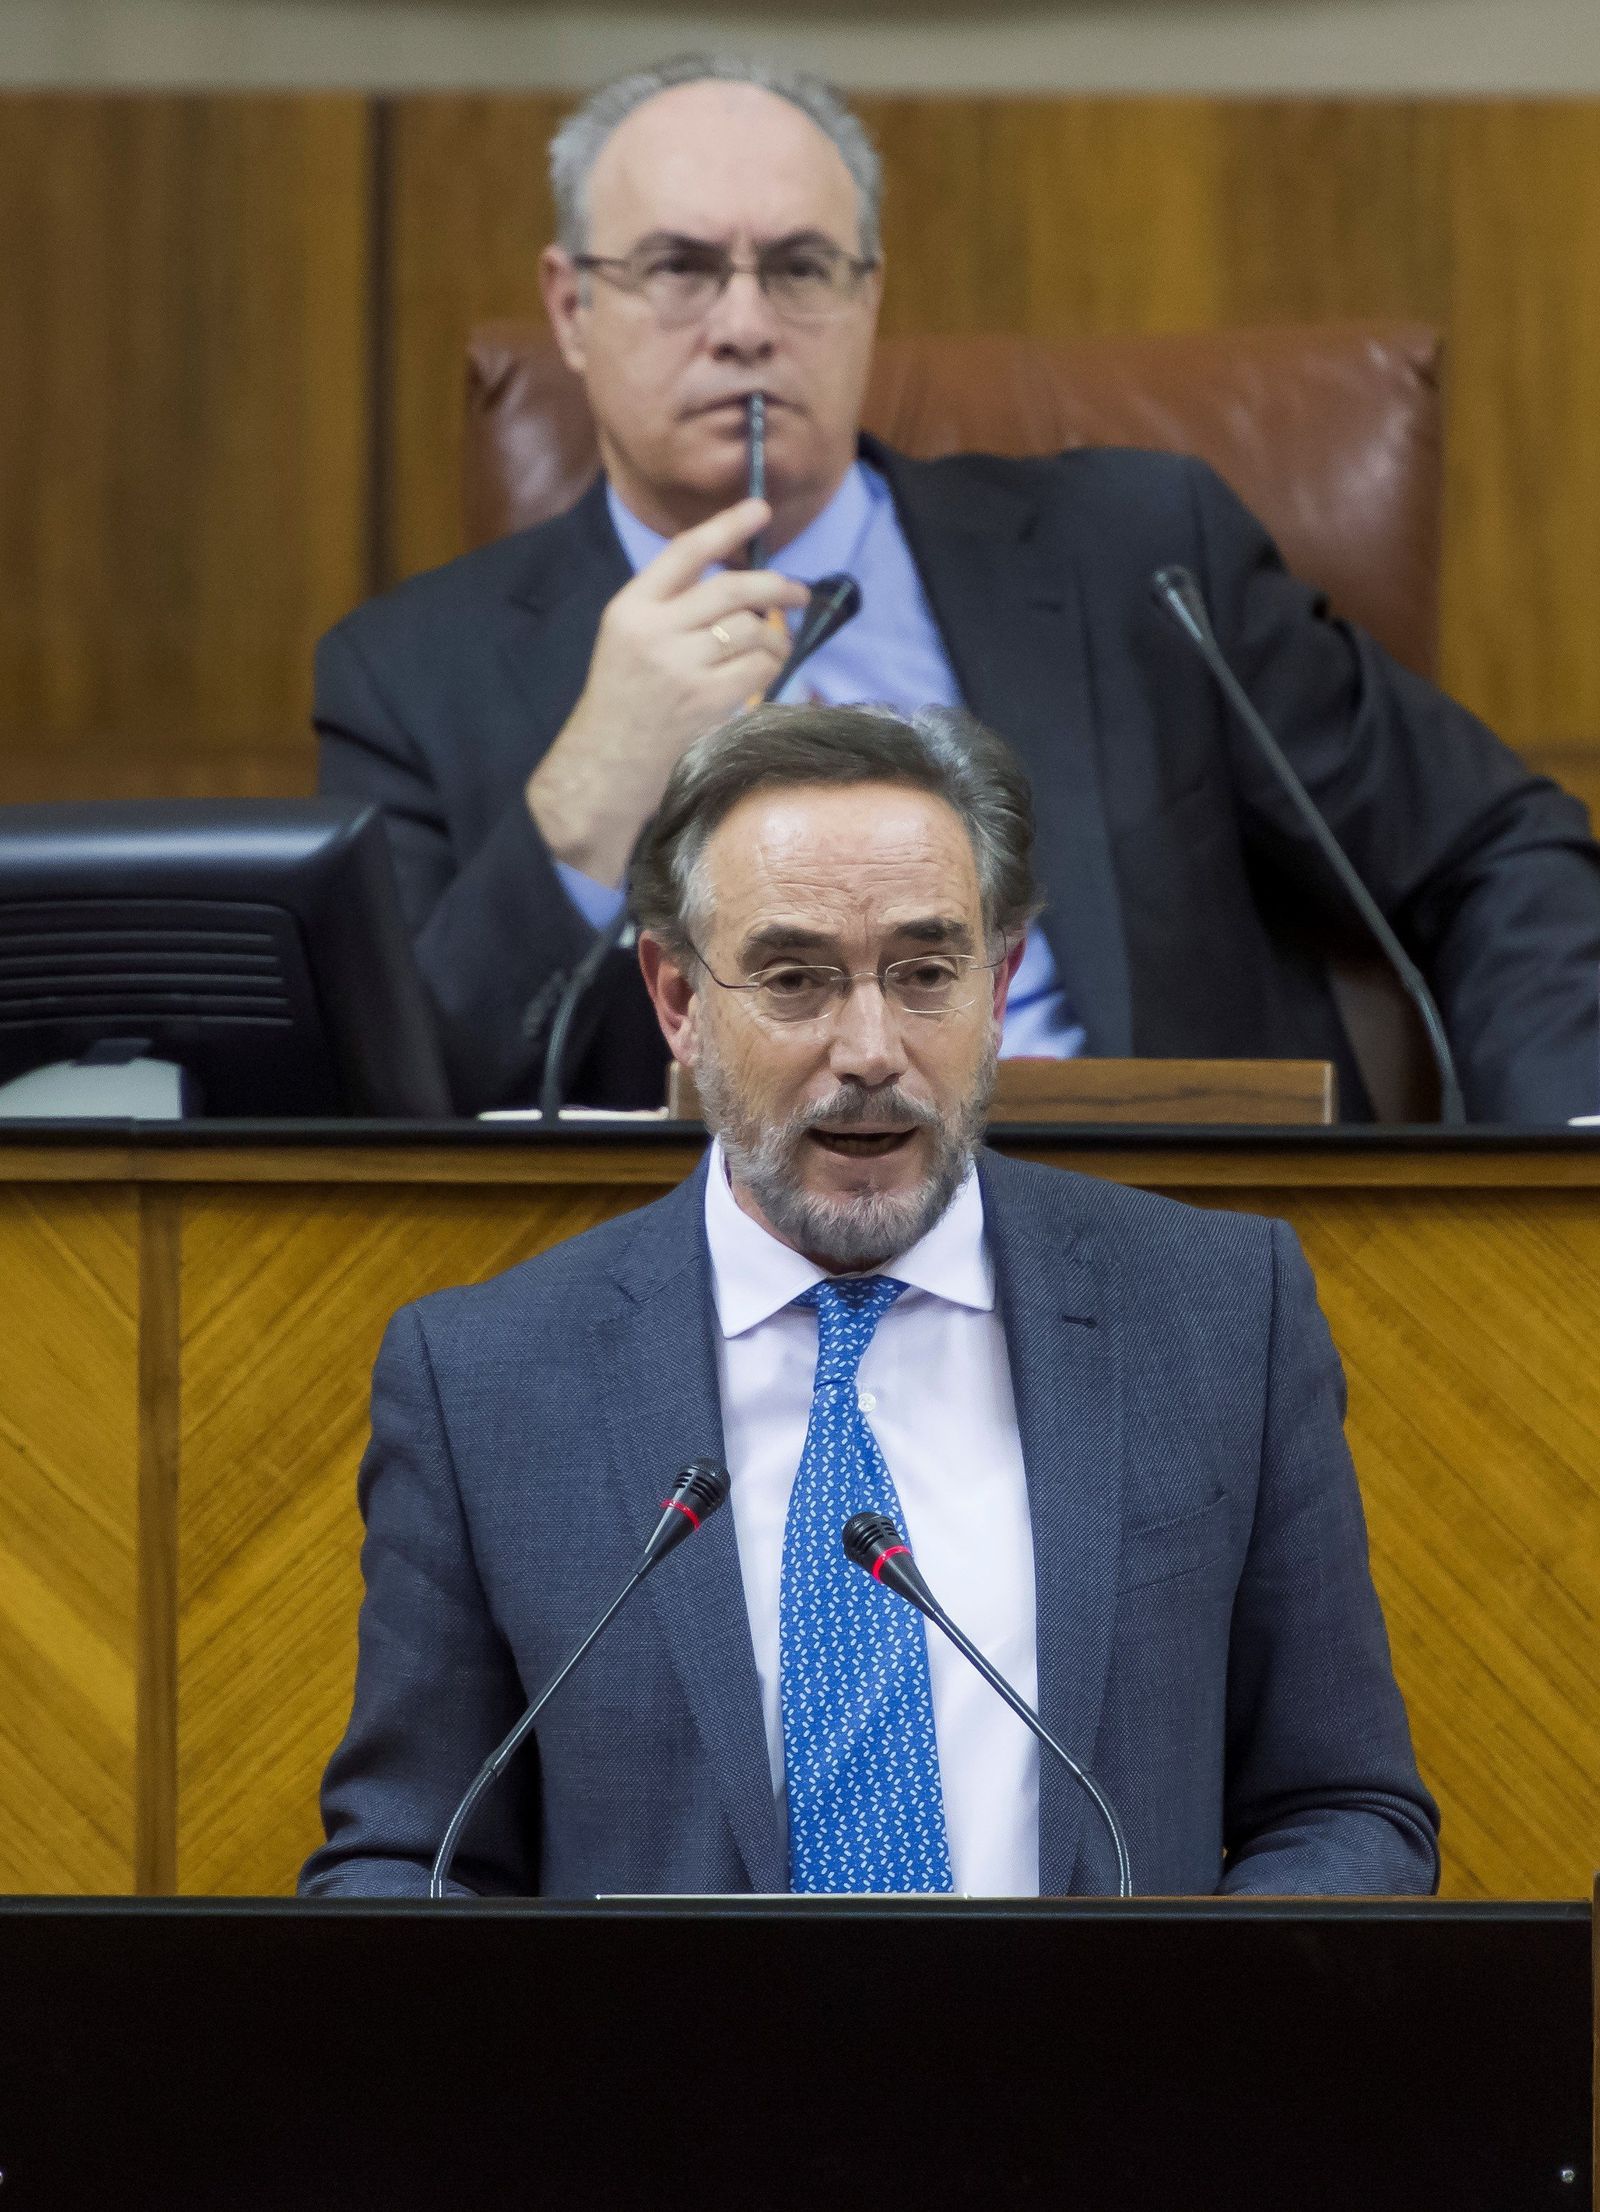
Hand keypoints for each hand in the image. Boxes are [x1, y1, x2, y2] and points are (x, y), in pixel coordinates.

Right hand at [526, 498, 809, 886]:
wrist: (606, 762)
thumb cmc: (624, 696)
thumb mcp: (629, 637)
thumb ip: (671, 604)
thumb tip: (743, 579)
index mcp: (630, 608)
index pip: (685, 552)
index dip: (727, 526)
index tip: (760, 508)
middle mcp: (654, 632)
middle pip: (732, 589)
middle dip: (776, 586)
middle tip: (798, 592)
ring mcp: (681, 668)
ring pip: (752, 630)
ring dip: (775, 636)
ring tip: (775, 645)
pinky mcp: (706, 701)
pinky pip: (758, 668)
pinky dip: (772, 665)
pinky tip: (766, 670)